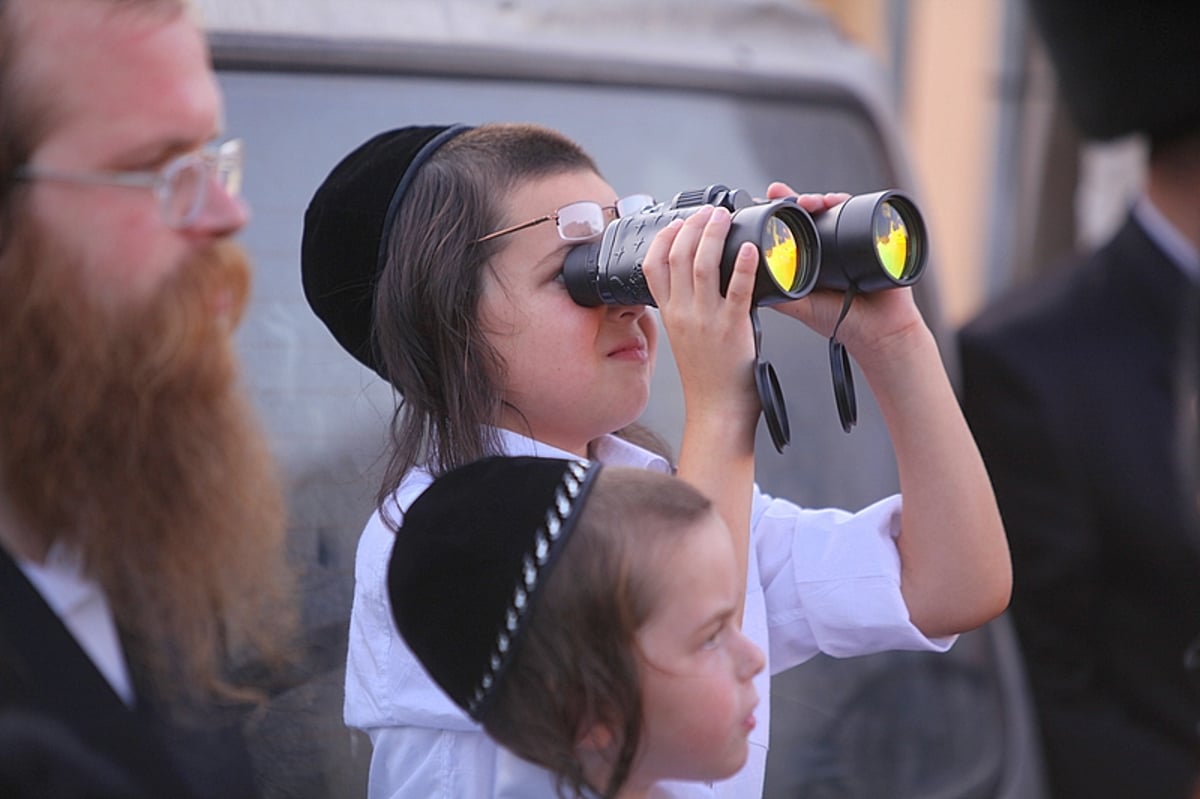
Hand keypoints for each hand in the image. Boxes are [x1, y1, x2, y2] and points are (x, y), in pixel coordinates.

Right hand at [640, 204, 759, 426]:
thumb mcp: (686, 338)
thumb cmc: (707, 379)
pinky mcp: (732, 328)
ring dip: (713, 234)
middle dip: (692, 226)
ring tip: (724, 217)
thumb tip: (704, 284)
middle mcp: (683, 313)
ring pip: (702, 264)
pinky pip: (737, 289)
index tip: (677, 222)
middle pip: (677, 256)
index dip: (662, 238)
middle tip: (709, 212)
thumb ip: (689, 310)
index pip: (652, 266)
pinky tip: (750, 248)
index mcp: (670, 314)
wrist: (717, 411)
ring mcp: (706, 320)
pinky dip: (742, 265)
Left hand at [765, 182, 927, 365]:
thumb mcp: (802, 307)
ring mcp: (853, 240)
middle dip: (799, 200)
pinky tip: (837, 200)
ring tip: (810, 202)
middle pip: (814, 213)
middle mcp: (831, 246)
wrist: (879, 332)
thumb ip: (779, 296)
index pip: (794, 228)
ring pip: (835, 210)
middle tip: (785, 197)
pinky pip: (863, 213)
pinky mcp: (874, 238)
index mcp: (813, 257)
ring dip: (821, 199)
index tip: (768, 198)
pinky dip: (848, 202)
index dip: (781, 212)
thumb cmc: (842, 322)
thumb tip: (749, 284)